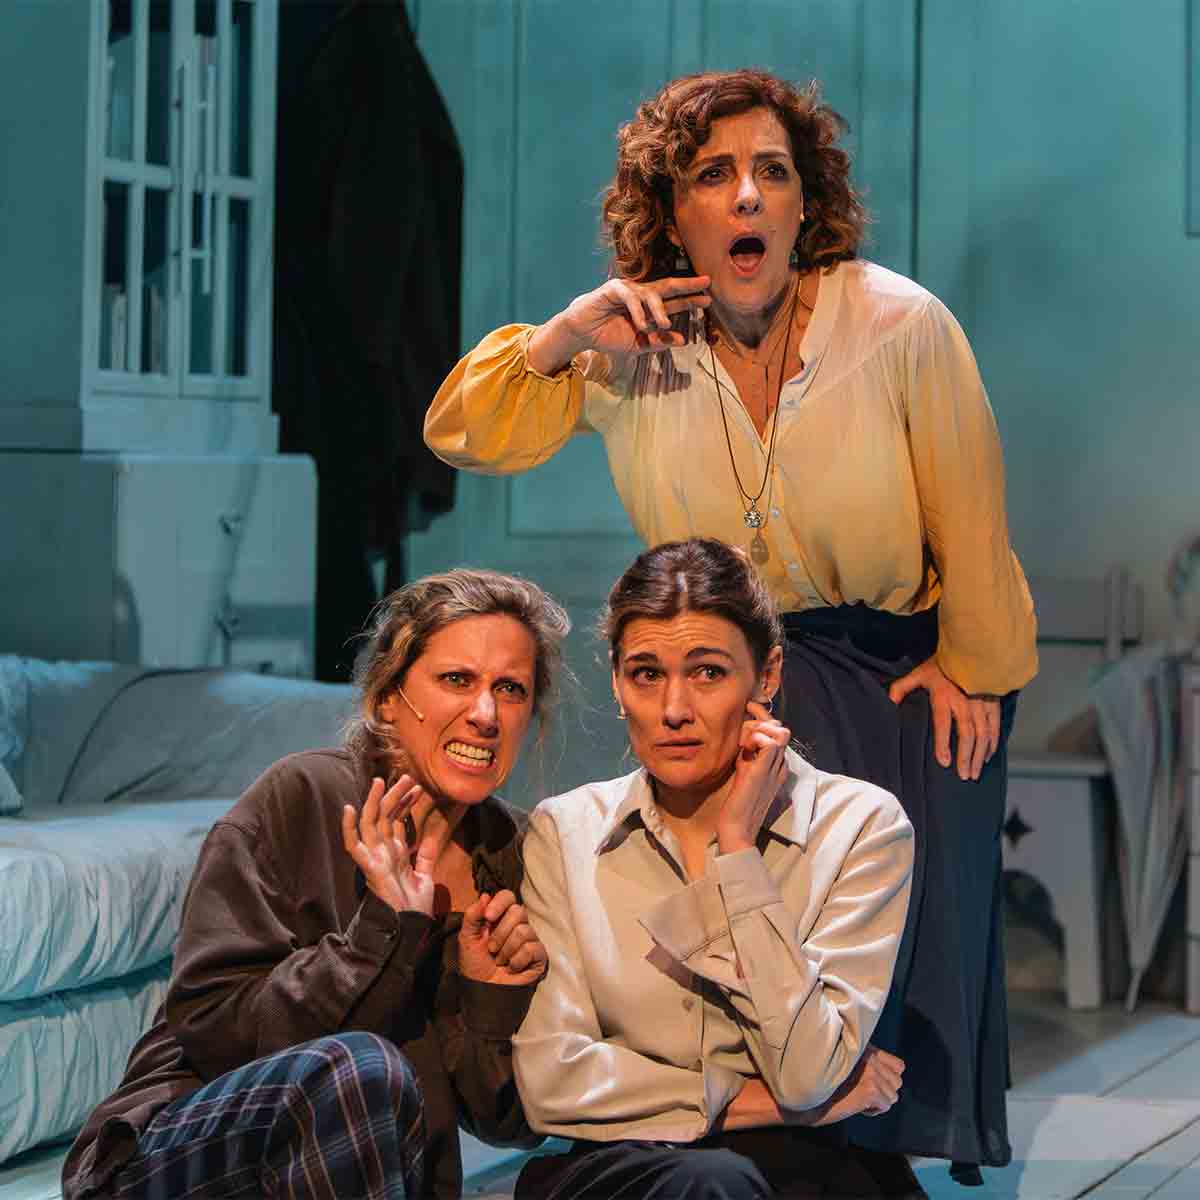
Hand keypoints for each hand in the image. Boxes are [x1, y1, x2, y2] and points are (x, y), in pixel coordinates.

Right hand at [341, 776, 435, 915]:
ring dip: (376, 801)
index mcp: (395, 853)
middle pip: (385, 816)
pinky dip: (349, 828)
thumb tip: (428, 838)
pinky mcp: (368, 867)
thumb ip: (424, 856)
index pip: (397, 820)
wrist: (410, 927)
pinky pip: (354, 845)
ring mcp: (374, 858)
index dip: (405, 803)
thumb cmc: (415, 907)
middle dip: (394, 795)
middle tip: (407, 777)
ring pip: (371, 823)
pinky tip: (350, 809)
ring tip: (381, 781)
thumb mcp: (424, 876)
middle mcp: (383, 852)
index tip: (418, 788)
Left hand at [458, 890, 547, 986]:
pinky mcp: (538, 955)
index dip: (500, 903)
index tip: (488, 916)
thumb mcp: (467, 938)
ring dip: (506, 950)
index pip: (508, 897)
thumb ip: (472, 916)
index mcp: (500, 918)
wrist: (483, 991)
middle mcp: (517, 925)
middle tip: (491, 949)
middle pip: (518, 911)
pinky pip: (532, 948)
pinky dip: (517, 960)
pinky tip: (512, 967)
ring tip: (500, 961)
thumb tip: (485, 896)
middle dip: (500, 933)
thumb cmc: (475, 965)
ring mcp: (529, 940)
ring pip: (524, 931)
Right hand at [529, 275, 711, 371]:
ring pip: (651, 294)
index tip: (708, 300)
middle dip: (687, 285)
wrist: (582, 334)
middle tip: (705, 283)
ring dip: (660, 310)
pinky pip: (631, 298)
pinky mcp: (613, 289)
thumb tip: (684, 340)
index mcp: (649, 307)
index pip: (673, 302)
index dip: (690, 300)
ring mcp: (628, 290)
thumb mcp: (639, 344)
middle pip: (668, 287)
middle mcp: (641, 295)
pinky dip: (638, 311)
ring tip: (665, 324)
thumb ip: (660, 341)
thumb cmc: (608, 336)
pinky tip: (641, 324)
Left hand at [716, 701, 790, 856]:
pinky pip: (769, 743)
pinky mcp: (763, 772)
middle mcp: (780, 767)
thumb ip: (749, 757)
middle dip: (763, 722)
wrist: (737, 827)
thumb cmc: (738, 803)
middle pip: (782, 731)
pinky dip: (756, 738)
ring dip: (760, 729)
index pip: (780, 736)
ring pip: (780, 733)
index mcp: (778, 768)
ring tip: (745, 740)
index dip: (765, 726)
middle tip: (745, 727)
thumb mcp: (745, 773)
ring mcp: (774, 769)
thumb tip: (744, 741)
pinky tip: (744, 749)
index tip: (747, 725)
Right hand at [809, 1046, 904, 1124]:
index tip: (870, 1083)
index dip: (887, 1078)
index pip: (898, 1065)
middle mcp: (868, 1055)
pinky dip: (873, 1110)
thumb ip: (865, 1062)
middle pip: (897, 1082)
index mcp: (864, 1047)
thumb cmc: (819, 1082)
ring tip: (857, 1098)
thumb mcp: (844, 1063)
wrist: (804, 1095)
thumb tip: (886, 1075)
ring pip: (892, 1095)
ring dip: (877, 1101)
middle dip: (883, 1091)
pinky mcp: (869, 1089)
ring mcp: (870, 1071)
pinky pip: (885, 1105)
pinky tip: (857, 1105)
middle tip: (861, 1092)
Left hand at [888, 656, 1000, 780]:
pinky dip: (992, 743)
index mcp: (944, 698)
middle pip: (967, 735)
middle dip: (965, 757)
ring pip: (983, 735)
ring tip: (974, 772)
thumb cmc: (942, 664)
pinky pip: (995, 727)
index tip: (944, 762)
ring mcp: (981, 704)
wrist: (970, 649)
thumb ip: (902, 687)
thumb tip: (889, 702)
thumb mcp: (918, 673)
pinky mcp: (993, 703)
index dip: (943, 744)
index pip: (943, 724)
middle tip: (963, 776)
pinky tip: (988, 756)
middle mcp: (964, 703)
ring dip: (979, 755)